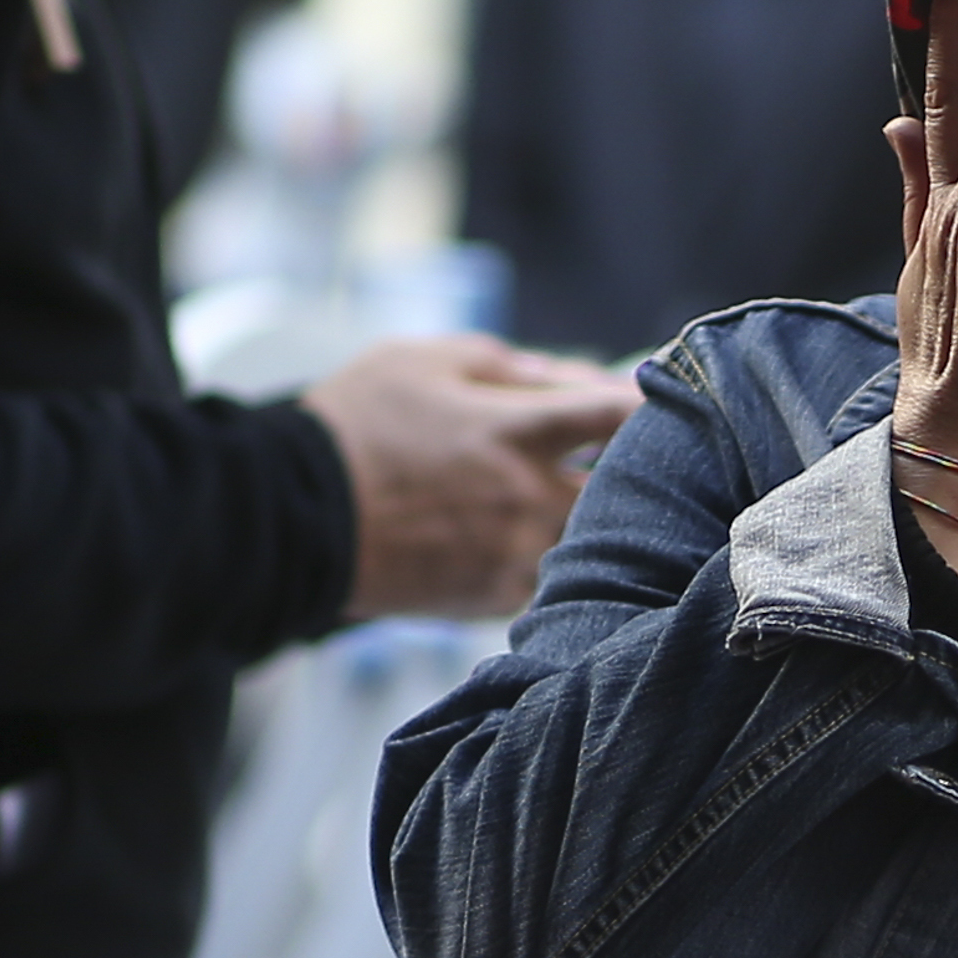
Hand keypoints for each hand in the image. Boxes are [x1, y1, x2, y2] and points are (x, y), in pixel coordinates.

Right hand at [303, 334, 639, 620]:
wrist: (292, 519)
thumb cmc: (353, 427)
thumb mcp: (422, 361)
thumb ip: (505, 364)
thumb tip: (569, 376)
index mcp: (516, 431)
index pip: (616, 415)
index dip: (650, 403)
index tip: (665, 400)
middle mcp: (527, 498)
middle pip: (624, 490)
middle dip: (638, 472)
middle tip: (646, 460)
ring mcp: (513, 554)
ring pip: (593, 543)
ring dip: (602, 524)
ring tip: (595, 508)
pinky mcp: (492, 597)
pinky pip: (551, 579)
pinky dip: (558, 561)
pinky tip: (542, 543)